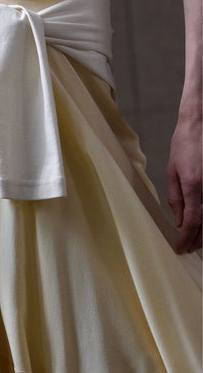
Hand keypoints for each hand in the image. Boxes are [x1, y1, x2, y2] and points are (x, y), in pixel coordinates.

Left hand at [167, 105, 201, 253]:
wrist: (201, 124)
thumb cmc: (185, 145)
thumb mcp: (173, 170)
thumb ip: (176, 197)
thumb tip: (179, 221)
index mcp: (194, 185)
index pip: (192, 221)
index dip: (187, 238)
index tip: (181, 249)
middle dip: (199, 240)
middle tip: (189, 248)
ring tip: (197, 239)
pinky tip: (202, 222)